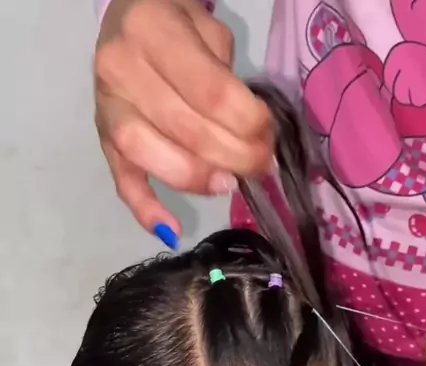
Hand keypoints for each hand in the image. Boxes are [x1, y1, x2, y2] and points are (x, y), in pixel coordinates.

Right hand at [94, 0, 272, 236]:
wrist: (129, 19)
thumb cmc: (178, 26)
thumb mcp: (210, 33)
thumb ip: (228, 82)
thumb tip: (255, 141)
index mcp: (152, 31)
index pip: (211, 93)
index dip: (248, 124)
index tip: (268, 137)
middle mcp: (121, 68)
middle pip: (186, 130)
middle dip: (234, 156)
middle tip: (259, 165)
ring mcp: (106, 108)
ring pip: (150, 155)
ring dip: (198, 179)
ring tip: (228, 182)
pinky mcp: (102, 140)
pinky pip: (122, 180)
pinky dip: (146, 209)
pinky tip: (171, 228)